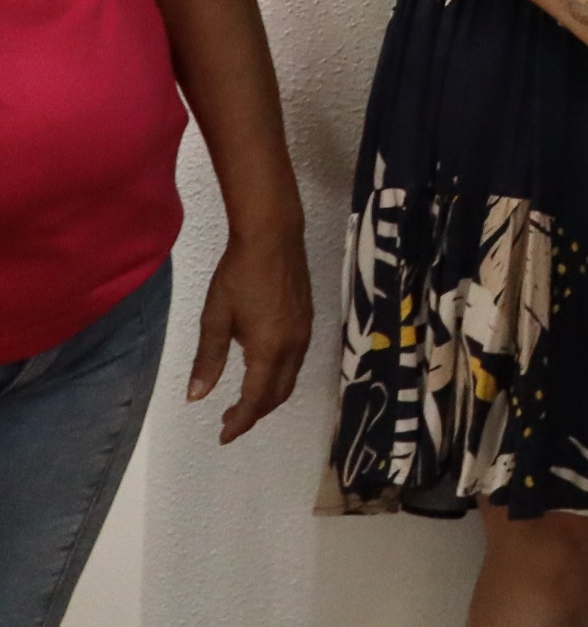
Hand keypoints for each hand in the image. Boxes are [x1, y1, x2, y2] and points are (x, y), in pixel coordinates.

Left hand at [189, 225, 311, 444]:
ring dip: (268, 395)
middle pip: (279, 393)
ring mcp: (304, 332)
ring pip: (290, 378)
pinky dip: (278, 377)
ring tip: (242, 401)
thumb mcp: (215, 318)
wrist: (273, 236)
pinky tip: (259, 370)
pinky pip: (295, 361)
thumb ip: (209, 359)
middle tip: (228, 422)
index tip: (223, 435)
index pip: (257, 398)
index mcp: (269, 348)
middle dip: (255, 413)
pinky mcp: (307, 319)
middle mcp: (294, 345)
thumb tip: (197, 396)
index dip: (240, 421)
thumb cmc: (239, 275)